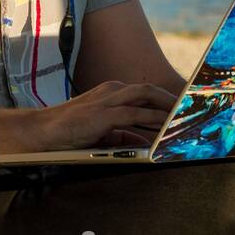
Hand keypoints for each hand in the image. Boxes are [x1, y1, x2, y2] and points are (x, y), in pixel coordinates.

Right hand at [37, 81, 176, 149]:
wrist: (44, 132)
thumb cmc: (71, 133)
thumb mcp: (103, 133)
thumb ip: (125, 136)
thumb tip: (146, 143)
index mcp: (112, 92)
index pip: (145, 93)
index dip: (165, 100)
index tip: (182, 109)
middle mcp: (113, 91)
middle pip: (150, 90)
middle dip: (172, 99)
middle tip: (191, 110)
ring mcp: (108, 99)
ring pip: (146, 96)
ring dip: (167, 107)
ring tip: (185, 117)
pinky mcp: (104, 113)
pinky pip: (135, 114)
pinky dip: (152, 119)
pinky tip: (164, 128)